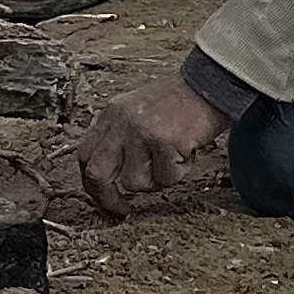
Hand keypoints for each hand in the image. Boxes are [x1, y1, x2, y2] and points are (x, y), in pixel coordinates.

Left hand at [82, 78, 231, 217]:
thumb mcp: (135, 111)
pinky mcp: (166, 143)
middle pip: (98, 174)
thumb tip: (109, 176)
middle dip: (108, 199)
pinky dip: (177, 173)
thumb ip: (119, 137)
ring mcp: (142, 133)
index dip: (91, 184)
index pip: (85, 156)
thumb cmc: (176, 102)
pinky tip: (184, 152)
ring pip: (134, 182)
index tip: (102, 197)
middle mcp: (122, 123)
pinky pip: (165, 178)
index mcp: (111, 115)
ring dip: (154, 181)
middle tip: (122, 209)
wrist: (208, 85)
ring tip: (169, 159)